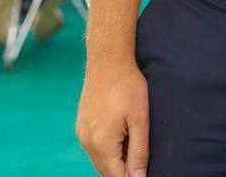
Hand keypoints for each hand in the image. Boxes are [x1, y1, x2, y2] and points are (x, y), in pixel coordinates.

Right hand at [77, 61, 149, 176]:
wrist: (108, 59)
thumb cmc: (127, 85)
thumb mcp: (140, 118)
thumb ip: (139, 151)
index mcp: (101, 143)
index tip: (144, 171)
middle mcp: (87, 143)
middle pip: (106, 172)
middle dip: (123, 171)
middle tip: (140, 161)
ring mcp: (82, 134)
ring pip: (99, 162)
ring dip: (115, 162)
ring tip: (132, 146)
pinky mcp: (81, 126)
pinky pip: (93, 149)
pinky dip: (106, 151)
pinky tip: (120, 139)